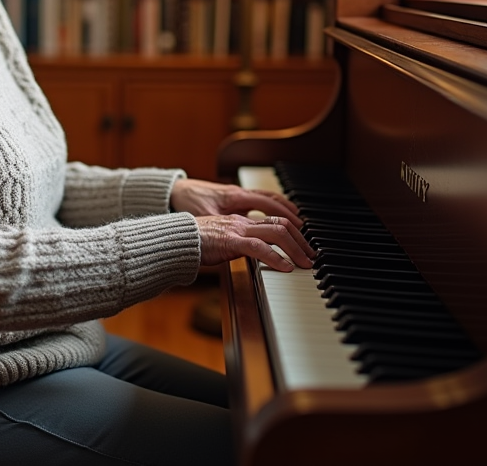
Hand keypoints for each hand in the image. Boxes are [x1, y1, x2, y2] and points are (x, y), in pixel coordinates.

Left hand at [170, 178, 301, 225]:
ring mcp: (239, 194)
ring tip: (300, 226)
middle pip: (274, 202)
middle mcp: (240, 193)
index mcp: (235, 197)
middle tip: (305, 235)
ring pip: (269, 199)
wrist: (176, 191)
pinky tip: (279, 219)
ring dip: (286, 212)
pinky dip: (274, 209)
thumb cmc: (189, 203)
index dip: (283, 221)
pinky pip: (261, 200)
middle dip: (291, 218)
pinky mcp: (235, 197)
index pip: (267, 205)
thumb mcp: (205, 218)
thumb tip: (241, 243)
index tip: (297, 235)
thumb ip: (224, 230)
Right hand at [195, 214, 314, 271]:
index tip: (304, 245)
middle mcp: (242, 221)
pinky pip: (259, 248)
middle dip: (301, 240)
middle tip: (312, 256)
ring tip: (305, 263)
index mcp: (240, 220)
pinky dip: (276, 258)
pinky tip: (286, 268)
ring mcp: (237, 229)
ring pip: (276, 232)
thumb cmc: (193, 244)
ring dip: (295, 248)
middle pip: (281, 223)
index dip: (293, 231)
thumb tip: (253, 258)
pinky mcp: (230, 241)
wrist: (174, 240)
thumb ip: (238, 247)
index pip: (274, 220)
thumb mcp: (221, 244)